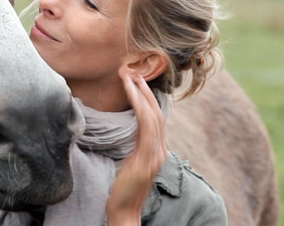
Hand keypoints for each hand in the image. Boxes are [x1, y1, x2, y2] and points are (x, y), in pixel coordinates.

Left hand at [106, 67, 167, 225]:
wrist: (125, 212)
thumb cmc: (123, 190)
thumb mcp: (130, 163)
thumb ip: (134, 147)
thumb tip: (128, 131)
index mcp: (157, 151)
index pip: (156, 118)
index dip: (147, 98)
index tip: (136, 81)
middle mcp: (160, 151)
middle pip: (157, 113)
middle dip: (145, 90)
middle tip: (133, 71)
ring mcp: (155, 155)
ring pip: (153, 116)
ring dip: (141, 93)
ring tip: (131, 77)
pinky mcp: (147, 159)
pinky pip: (146, 127)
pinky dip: (140, 107)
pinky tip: (131, 94)